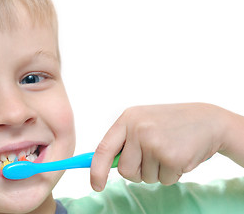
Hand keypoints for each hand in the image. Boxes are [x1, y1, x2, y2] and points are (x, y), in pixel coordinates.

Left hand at [90, 103, 228, 190]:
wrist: (208, 120)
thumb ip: (125, 141)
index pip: (103, 149)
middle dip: (138, 172)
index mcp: (128, 119)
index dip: (97, 170)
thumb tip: (106, 166)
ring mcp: (154, 142)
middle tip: (154, 158)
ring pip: (145, 178)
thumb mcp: (144, 122)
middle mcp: (138, 129)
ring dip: (157, 172)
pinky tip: (180, 157)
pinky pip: (164, 181)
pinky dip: (172, 175)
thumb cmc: (172, 124)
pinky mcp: (171, 156)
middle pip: (125, 170)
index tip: (96, 185)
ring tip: (169, 151)